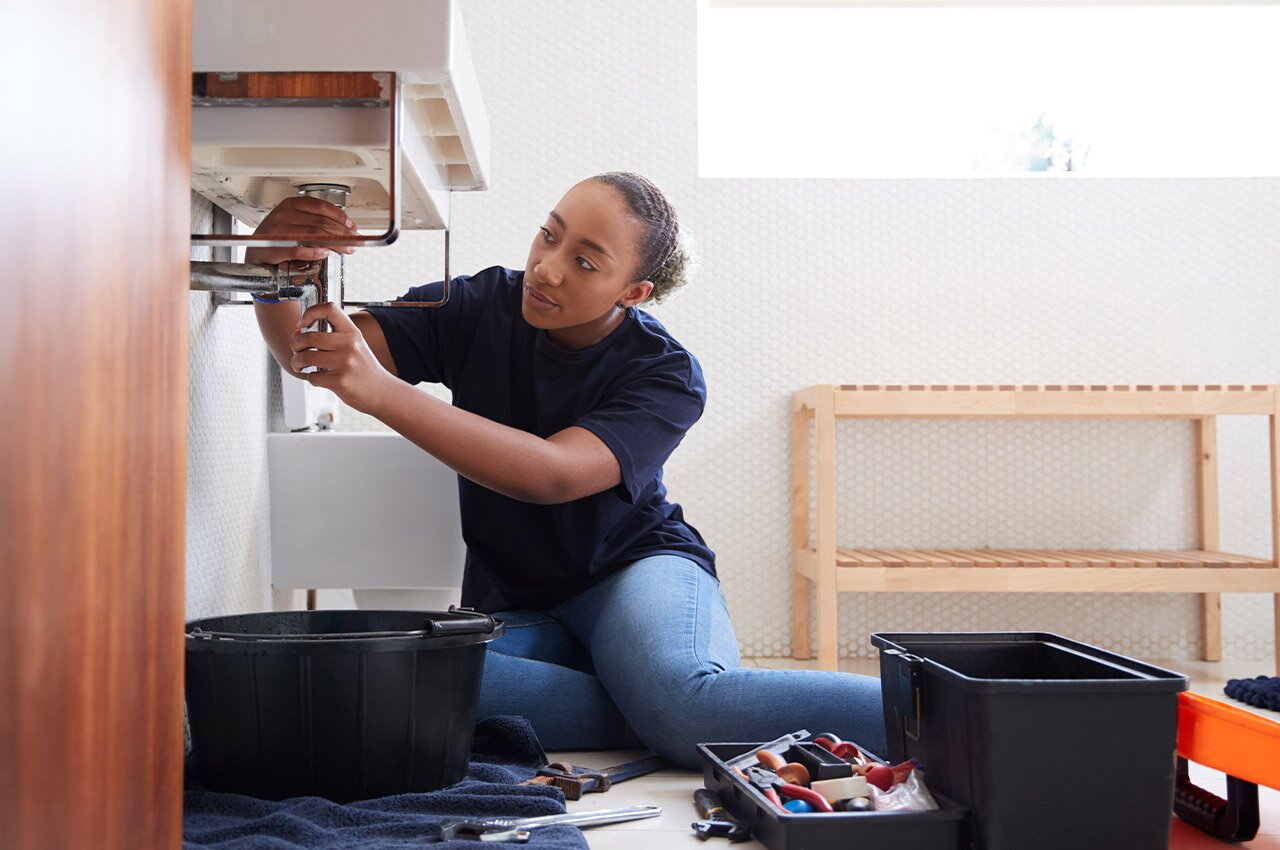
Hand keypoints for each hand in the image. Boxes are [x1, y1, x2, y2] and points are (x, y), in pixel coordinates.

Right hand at [244, 196, 358, 265]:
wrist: (255, 253)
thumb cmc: (277, 237)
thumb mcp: (294, 222)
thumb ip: (315, 222)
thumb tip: (344, 229)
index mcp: (291, 204)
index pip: (320, 206)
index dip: (340, 216)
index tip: (352, 226)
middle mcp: (284, 214)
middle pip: (321, 222)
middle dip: (342, 232)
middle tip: (354, 240)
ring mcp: (278, 230)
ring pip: (314, 235)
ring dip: (335, 243)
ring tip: (346, 249)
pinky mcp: (275, 247)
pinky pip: (300, 249)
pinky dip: (316, 252)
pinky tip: (326, 254)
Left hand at [290, 303, 397, 413]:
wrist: (382, 391)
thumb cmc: (363, 369)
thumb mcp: (354, 345)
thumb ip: (331, 337)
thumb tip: (298, 332)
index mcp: (352, 332)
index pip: (329, 309)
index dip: (310, 313)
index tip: (303, 324)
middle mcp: (349, 344)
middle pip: (309, 336)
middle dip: (295, 344)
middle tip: (296, 350)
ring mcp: (345, 363)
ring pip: (306, 357)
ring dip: (297, 362)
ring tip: (300, 365)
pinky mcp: (340, 381)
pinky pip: (313, 377)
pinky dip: (311, 378)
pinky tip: (319, 379)